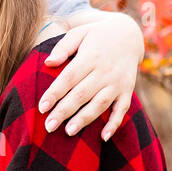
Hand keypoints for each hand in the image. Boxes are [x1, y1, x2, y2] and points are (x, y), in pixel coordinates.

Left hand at [39, 10, 142, 141]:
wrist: (128, 33)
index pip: (69, 77)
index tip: (42, 107)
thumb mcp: (79, 33)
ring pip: (100, 104)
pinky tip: (103, 138)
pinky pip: (122, 109)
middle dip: (65, 111)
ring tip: (69, 131)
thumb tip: (48, 62)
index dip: (55, 93)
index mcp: (90, 56)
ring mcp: (118, 82)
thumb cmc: (95, 35)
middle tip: (49, 126)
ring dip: (85, 119)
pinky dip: (114, 123)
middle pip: (82, 94)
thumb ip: (63, 47)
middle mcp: (105, 71)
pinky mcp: (127, 90)